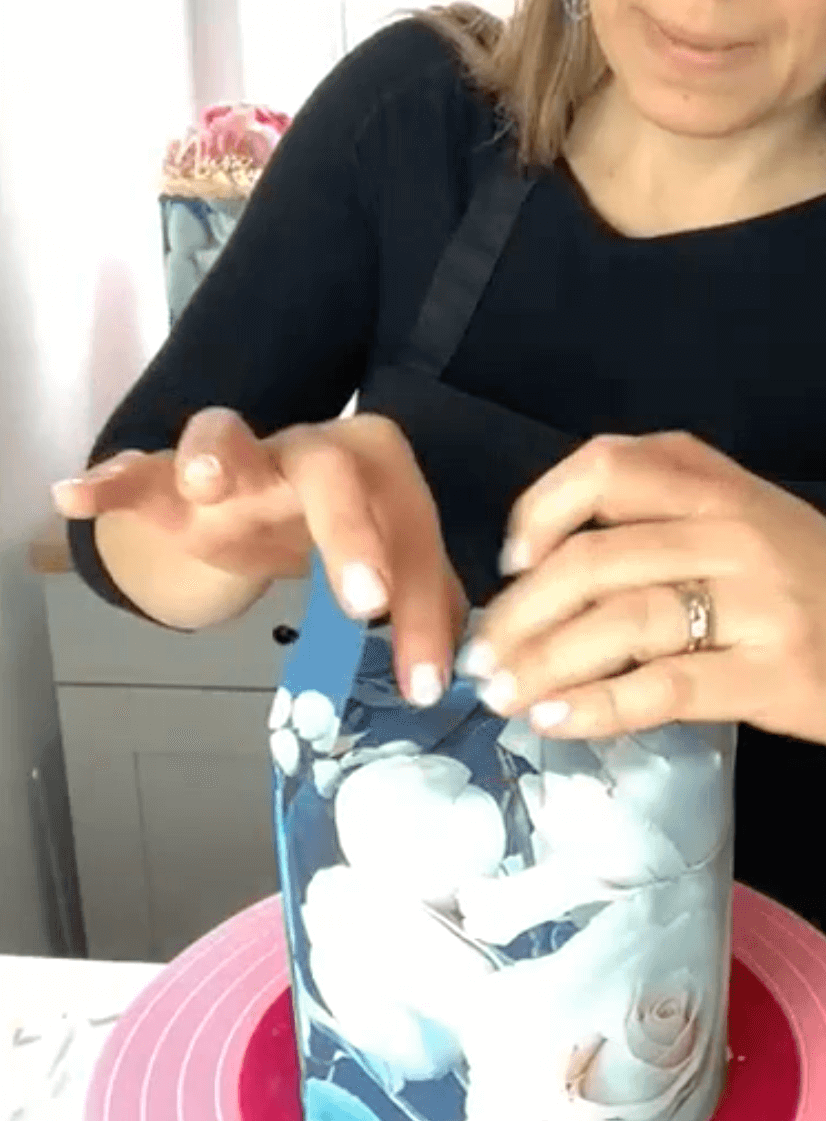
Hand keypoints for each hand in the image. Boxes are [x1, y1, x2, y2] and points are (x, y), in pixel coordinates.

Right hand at [52, 407, 467, 702]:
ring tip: (206, 486)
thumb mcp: (393, 566)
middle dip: (352, 534)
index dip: (424, 612)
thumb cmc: (344, 533)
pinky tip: (77, 494)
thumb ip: (428, 610)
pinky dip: (111, 479)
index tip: (425, 684)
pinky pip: (141, 470)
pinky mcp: (175, 478)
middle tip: (368, 602)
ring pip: (226, 436)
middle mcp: (313, 448)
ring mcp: (242, 458)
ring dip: (216, 456)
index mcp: (380, 466)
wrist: (267, 502)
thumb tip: (454, 678)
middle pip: (334, 475)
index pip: (412, 534)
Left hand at [462, 432, 825, 746]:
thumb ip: (669, 523)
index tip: (511, 564)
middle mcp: (735, 530)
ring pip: (621, 622)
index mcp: (721, 485)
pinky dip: (598, 705)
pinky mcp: (777, 672)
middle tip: (480, 659)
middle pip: (594, 558)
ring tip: (501, 696)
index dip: (539, 511)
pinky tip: (559, 721)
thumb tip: (550, 573)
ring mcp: (760, 601)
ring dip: (543, 664)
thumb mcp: (754, 524)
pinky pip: (665, 686)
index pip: (605, 468)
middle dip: (519, 615)